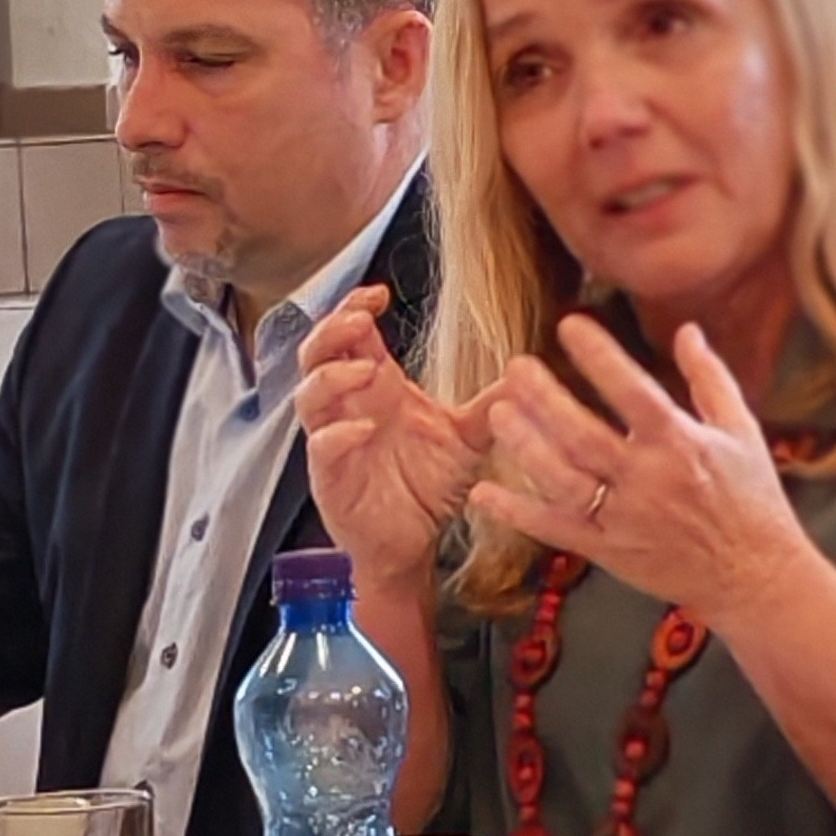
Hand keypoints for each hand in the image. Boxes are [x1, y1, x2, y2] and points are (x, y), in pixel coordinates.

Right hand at [296, 287, 499, 590]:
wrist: (414, 542)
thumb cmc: (429, 485)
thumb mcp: (467, 439)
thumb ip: (489, 405)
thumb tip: (527, 373)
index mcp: (376, 387)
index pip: (350, 333)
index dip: (354, 307)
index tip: (380, 293)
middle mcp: (349, 406)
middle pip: (316, 352)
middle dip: (332, 329)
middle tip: (361, 319)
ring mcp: (334, 439)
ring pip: (309, 395)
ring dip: (333, 376)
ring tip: (368, 370)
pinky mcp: (330, 477)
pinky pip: (321, 447)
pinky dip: (338, 434)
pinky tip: (364, 429)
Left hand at [467, 315, 809, 625]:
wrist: (755, 576)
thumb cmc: (753, 499)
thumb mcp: (742, 430)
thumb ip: (710, 378)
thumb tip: (687, 330)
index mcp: (680, 443)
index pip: (631, 389)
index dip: (598, 355)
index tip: (568, 325)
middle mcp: (648, 479)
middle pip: (582, 433)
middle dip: (544, 398)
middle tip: (515, 367)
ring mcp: (625, 517)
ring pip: (563, 479)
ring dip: (526, 446)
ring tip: (499, 414)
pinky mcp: (610, 551)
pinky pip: (556, 530)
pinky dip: (517, 513)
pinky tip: (485, 493)